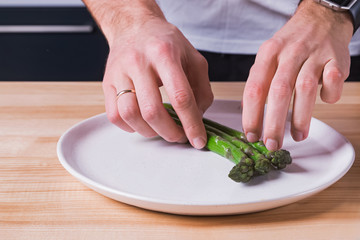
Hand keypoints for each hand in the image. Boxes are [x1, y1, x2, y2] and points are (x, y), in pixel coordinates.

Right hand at [99, 10, 212, 148]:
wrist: (134, 27)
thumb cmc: (164, 43)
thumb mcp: (193, 59)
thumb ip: (201, 90)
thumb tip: (197, 118)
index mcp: (164, 53)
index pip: (180, 96)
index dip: (192, 124)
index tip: (198, 140)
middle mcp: (138, 62)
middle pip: (152, 111)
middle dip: (170, 132)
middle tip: (179, 136)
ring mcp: (119, 73)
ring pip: (130, 115)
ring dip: (149, 132)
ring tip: (161, 129)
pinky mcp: (106, 83)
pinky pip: (115, 115)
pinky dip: (131, 127)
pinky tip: (143, 123)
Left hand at [242, 0, 352, 149]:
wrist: (320, 19)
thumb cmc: (291, 45)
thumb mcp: (267, 57)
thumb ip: (258, 82)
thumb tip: (247, 112)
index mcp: (268, 54)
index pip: (254, 88)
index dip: (251, 115)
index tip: (251, 134)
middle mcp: (289, 53)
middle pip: (278, 92)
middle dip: (273, 123)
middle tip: (271, 144)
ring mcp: (314, 55)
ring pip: (304, 89)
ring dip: (300, 118)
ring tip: (296, 136)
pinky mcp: (335, 59)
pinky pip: (332, 82)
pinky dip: (329, 96)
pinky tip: (325, 103)